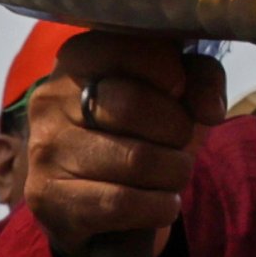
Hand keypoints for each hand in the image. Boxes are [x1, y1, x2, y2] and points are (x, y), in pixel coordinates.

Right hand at [18, 29, 221, 256]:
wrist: (94, 198)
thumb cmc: (141, 129)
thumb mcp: (174, 91)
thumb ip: (201, 78)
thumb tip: (210, 110)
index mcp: (78, 57)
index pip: (134, 50)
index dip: (173, 75)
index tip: (179, 93)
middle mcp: (51, 98)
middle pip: (135, 106)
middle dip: (177, 130)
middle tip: (178, 142)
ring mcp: (45, 150)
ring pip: (135, 160)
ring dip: (173, 172)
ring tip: (171, 173)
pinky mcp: (49, 198)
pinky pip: (121, 203)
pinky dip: (158, 207)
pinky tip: (162, 203)